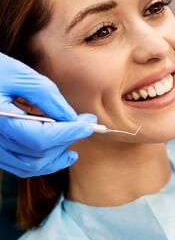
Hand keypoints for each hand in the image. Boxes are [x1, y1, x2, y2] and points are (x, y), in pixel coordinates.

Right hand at [0, 53, 95, 176]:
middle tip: (87, 123)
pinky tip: (59, 150)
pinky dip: (41, 161)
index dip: (69, 133)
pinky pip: (19, 165)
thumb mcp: (19, 74)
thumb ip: (46, 97)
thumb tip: (72, 118)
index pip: (41, 138)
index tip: (89, 124)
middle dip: (66, 140)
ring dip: (56, 157)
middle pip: (38, 154)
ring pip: (29, 166)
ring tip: (75, 139)